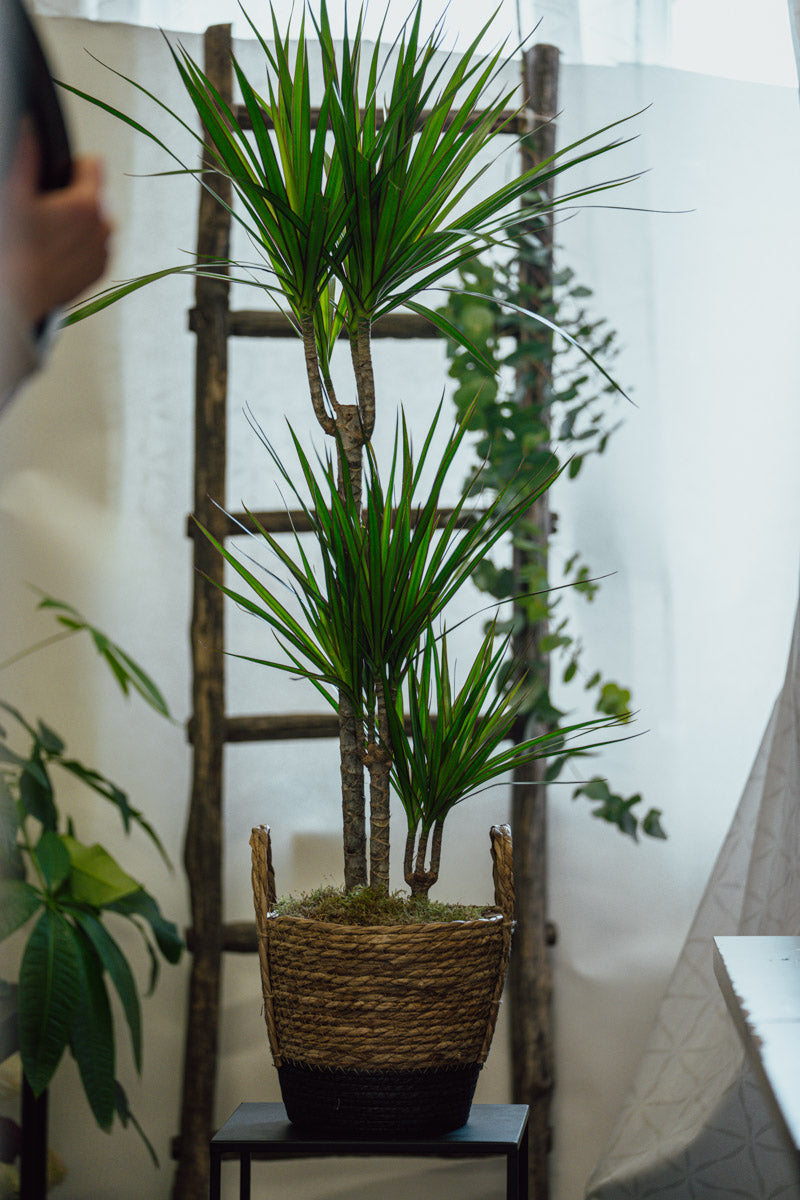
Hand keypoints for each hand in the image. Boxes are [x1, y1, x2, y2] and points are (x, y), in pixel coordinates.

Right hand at [0, 120, 111, 324]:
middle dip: (71, 197)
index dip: (70, 166)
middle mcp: (104, 226)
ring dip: (75, 222)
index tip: (51, 181)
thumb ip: (25, 155)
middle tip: (41, 213)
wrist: (17, 298)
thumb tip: (28, 124)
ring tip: (45, 234)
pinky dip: (77, 245)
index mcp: (88, 203)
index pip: (93, 164)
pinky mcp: (99, 270)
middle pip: (92, 194)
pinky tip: (53, 252)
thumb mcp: (13, 194)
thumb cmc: (13, 248)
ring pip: (93, 221)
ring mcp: (103, 250)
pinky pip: (92, 246)